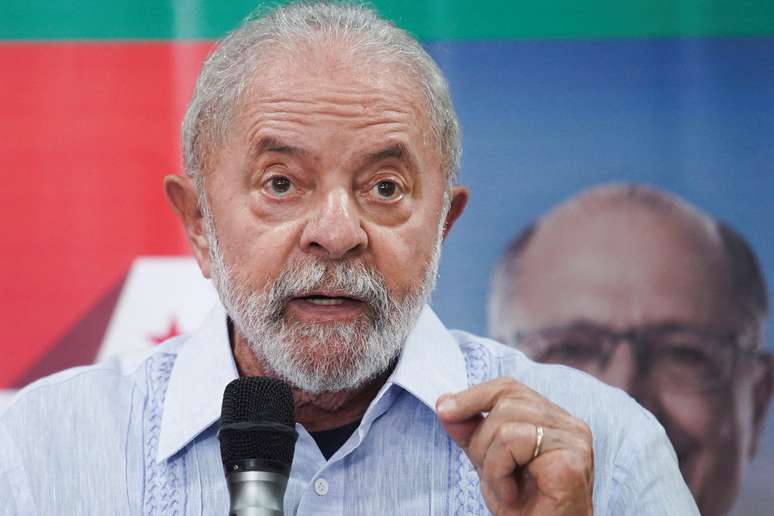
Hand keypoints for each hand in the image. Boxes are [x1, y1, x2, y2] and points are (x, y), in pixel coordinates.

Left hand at [436, 378, 593, 515]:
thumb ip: (472, 433)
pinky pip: (514, 442)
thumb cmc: (526, 508)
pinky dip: (499, 471)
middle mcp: (568, 424)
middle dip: (481, 439)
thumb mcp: (489, 463)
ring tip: (503, 487)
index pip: (509, 387)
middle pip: (505, 401)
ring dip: (490, 461)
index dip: (474, 395)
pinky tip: (511, 493)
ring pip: (505, 423)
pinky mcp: (571, 457)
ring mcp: (573, 439)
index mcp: (552, 420)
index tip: (444, 409)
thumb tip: (445, 405)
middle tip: (490, 474)